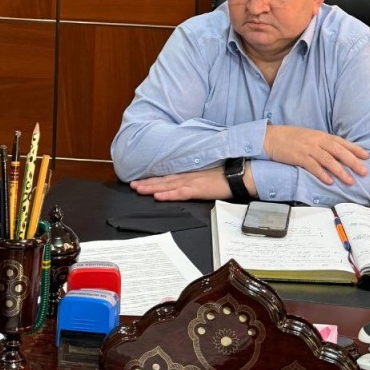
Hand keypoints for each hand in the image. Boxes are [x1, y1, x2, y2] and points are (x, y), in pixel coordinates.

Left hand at [131, 164, 255, 201]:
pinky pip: (180, 193)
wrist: (237, 174)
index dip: (153, 178)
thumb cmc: (224, 176)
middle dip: (146, 183)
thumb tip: (185, 183)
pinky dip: (168, 194)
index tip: (140, 180)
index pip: (167, 176)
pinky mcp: (197, 189)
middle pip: (163, 180)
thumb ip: (194, 178)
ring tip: (138, 189)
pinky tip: (158, 196)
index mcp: (189, 173)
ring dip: (151, 187)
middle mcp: (187, 175)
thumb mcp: (206, 175)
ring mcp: (191, 182)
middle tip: (131, 185)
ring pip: (167, 185)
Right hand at [263, 126, 368, 185]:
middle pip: (338, 151)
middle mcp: (316, 141)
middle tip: (364, 171)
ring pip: (328, 160)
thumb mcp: (310, 137)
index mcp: (321, 135)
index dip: (355, 149)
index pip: (341, 142)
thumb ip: (323, 144)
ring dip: (340, 171)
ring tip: (350, 181)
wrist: (271, 137)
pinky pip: (312, 166)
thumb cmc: (291, 138)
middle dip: (353, 161)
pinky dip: (322, 174)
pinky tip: (329, 181)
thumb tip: (338, 153)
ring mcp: (308, 148)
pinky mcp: (298, 157)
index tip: (367, 156)